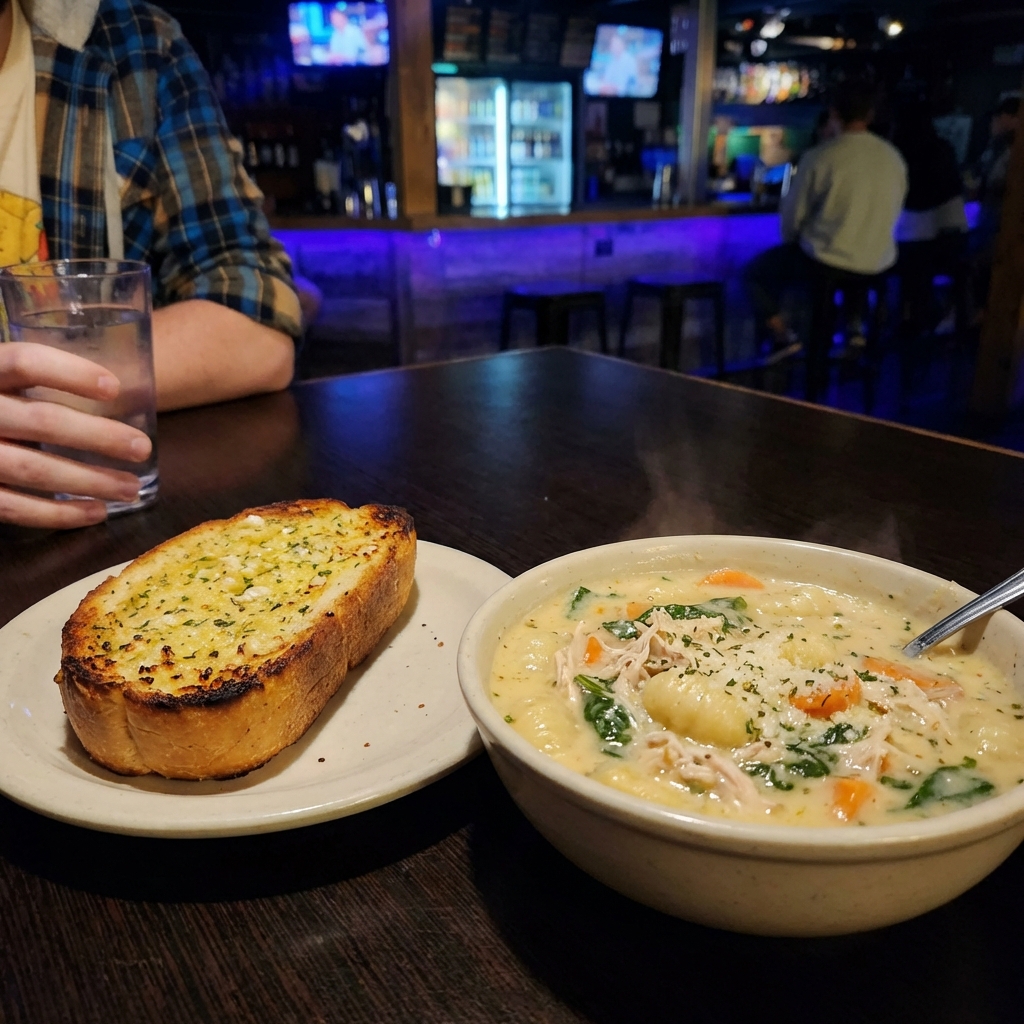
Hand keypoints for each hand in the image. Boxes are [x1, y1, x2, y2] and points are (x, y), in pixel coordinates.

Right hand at [0, 344, 152, 528]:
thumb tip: (117, 392)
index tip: (114, 388)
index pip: (24, 362)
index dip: (71, 373)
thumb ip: (33, 382)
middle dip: (99, 436)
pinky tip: (96, 512)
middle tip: (142, 448)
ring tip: (131, 488)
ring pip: (34, 469)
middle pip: (41, 420)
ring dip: (90, 481)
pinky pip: (15, 507)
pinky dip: (60, 514)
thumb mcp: (2, 384)